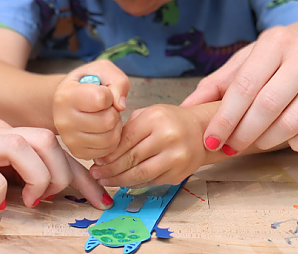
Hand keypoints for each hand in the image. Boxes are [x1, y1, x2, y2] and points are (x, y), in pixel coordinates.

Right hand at [0, 118, 110, 211]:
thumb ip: (0, 167)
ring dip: (39, 177)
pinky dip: (0, 188)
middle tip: (64, 203)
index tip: (99, 198)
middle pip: (48, 140)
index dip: (81, 172)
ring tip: (30, 202)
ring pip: (27, 145)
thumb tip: (36, 188)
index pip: (51, 144)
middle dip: (68, 174)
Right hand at [52, 60, 130, 159]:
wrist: (68, 100)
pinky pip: (107, 151)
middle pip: (107, 121)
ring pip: (110, 138)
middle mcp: (63, 120)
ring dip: (115, 126)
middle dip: (114, 112)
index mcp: (65, 96)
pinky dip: (112, 139)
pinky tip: (103, 129)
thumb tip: (120, 106)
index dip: (109, 93)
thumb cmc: (86, 83)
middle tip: (105, 106)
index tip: (101, 91)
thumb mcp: (102, 70)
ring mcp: (69, 139)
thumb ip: (117, 81)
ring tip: (105, 116)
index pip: (101, 98)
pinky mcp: (78, 152)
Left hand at [89, 104, 207, 187]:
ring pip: (140, 174)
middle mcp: (167, 138)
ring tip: (105, 180)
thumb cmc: (171, 121)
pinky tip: (123, 181)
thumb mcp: (149, 114)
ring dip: (119, 180)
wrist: (202, 131)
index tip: (97, 159)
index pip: (126, 140)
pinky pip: (150, 181)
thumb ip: (128, 128)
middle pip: (131, 158)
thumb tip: (105, 149)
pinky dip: (134, 183)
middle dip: (110, 168)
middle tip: (96, 173)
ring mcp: (175, 158)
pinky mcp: (178, 174)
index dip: (109, 153)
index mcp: (155, 119)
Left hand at [180, 5, 297, 154]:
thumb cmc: (289, 47)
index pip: (244, 86)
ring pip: (292, 123)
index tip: (210, 139)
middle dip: (242, 133)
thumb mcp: (254, 53)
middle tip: (228, 146)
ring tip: (253, 142)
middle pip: (266, 107)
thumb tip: (187, 107)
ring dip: (266, 141)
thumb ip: (221, 79)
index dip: (224, 118)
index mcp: (276, 42)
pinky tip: (286, 140)